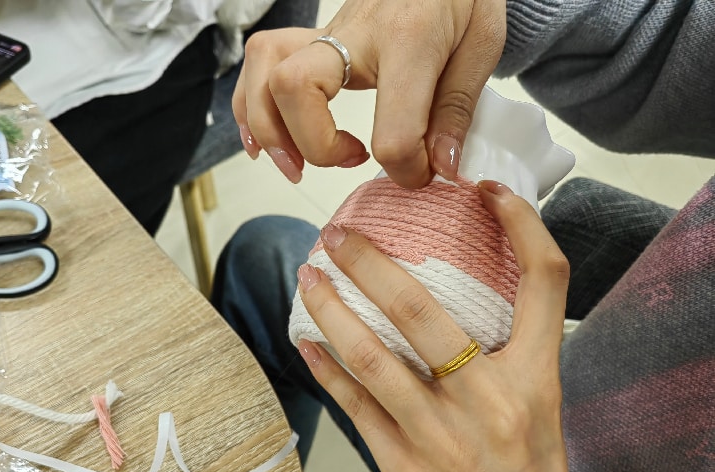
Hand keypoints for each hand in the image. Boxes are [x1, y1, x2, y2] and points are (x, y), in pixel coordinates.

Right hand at [233, 0, 505, 186]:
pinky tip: (266, 141)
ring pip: (264, 78)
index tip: (420, 174)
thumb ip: (457, 108)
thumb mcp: (481, 44)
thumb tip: (440, 167)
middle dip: (315, 147)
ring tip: (296, 165)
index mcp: (408, 40)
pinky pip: (259, 66)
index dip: (406, 170)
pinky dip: (251, 109)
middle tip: (351, 160)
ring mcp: (325, 36)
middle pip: (296, 91)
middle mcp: (354, 35)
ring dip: (270, 132)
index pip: (394, 131)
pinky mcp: (311, 40)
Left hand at [295, 181, 578, 471]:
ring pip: (370, 356)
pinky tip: (306, 339)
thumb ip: (510, 351)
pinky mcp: (401, 464)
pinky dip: (324, 366)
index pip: (544, 282)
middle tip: (338, 236)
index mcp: (535, 377)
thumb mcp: (539, 403)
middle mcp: (487, 400)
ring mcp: (438, 434)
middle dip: (370, 264)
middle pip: (422, 311)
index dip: (523, 226)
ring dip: (330, 310)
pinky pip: (352, 404)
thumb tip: (455, 294)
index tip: (489, 190)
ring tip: (307, 278)